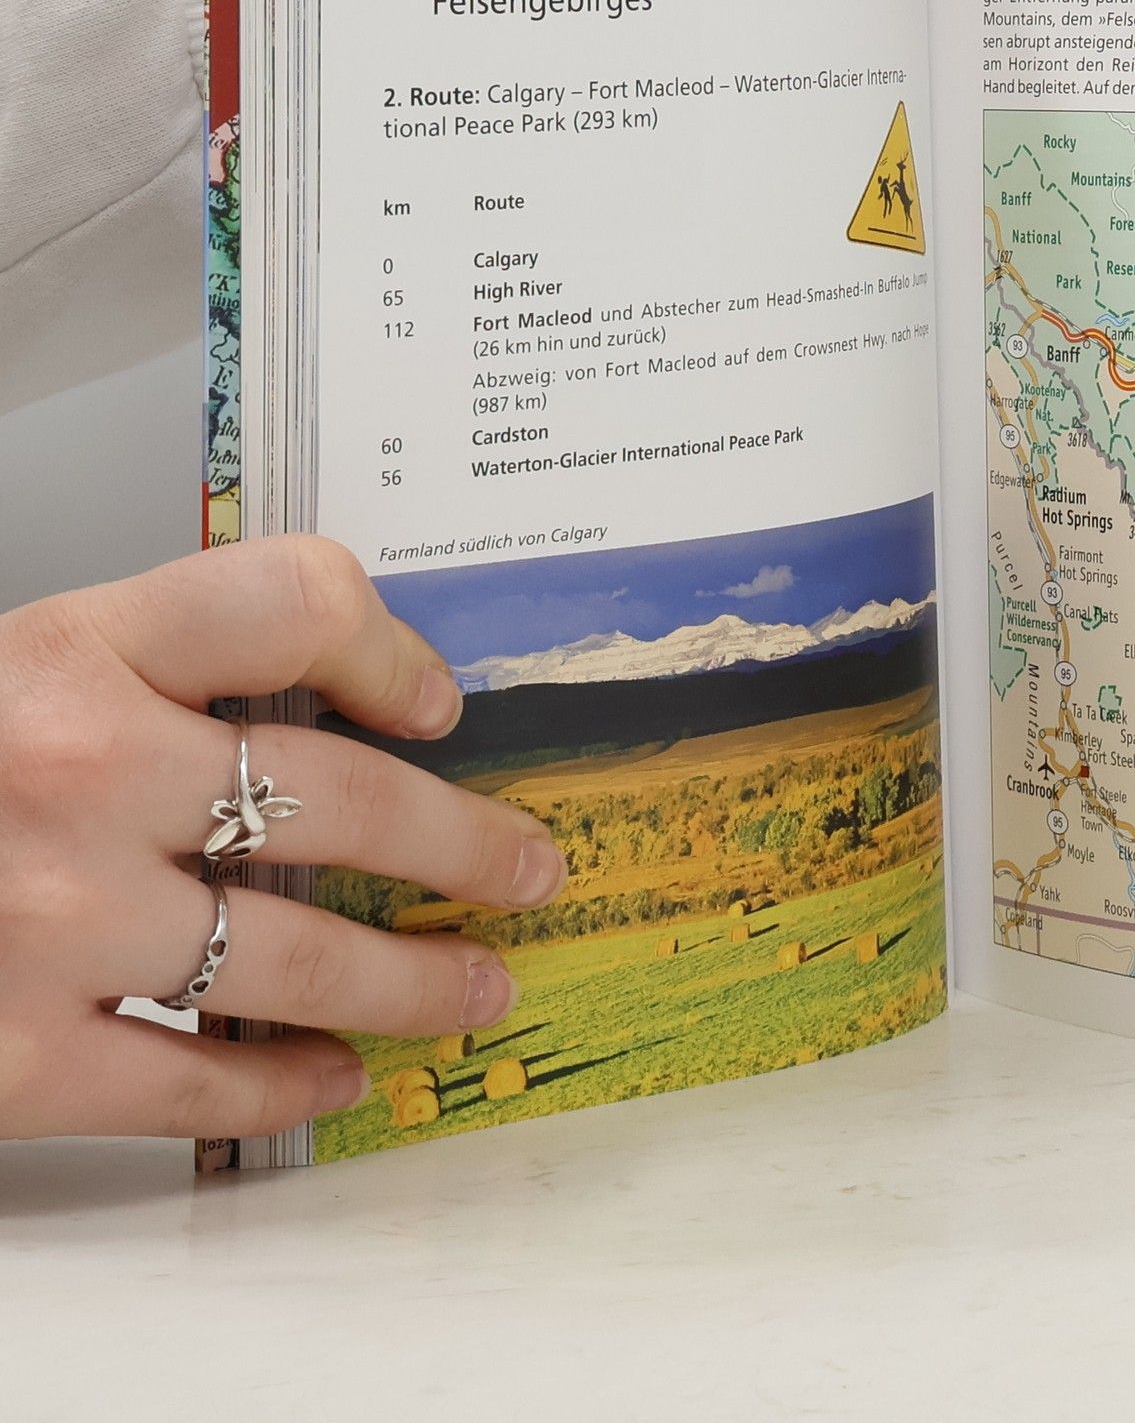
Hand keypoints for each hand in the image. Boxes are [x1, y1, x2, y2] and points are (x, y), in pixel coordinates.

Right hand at [0, 537, 568, 1140]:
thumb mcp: (15, 670)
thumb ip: (151, 668)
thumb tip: (339, 705)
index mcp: (65, 652)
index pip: (287, 600)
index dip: (388, 645)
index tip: (439, 704)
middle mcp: (70, 774)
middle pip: (338, 798)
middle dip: (465, 844)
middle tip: (530, 868)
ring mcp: (43, 921)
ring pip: (298, 955)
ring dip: (416, 978)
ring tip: (480, 987)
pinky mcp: (4, 1053)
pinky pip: (191, 1084)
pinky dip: (284, 1087)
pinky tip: (337, 1078)